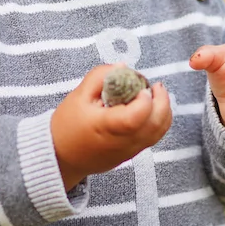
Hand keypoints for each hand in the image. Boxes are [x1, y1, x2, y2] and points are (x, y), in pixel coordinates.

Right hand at [51, 64, 171, 189]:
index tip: (139, 86)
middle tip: (156, 86)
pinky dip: (158, 121)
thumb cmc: (67, 126)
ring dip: (163, 111)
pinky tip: (150, 109)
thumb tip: (123, 67)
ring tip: (155, 95)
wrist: (61, 158)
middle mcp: (122, 142)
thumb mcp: (78, 95)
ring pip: (159, 132)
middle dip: (162, 101)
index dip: (144, 99)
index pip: (137, 116)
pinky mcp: (131, 154)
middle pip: (156, 124)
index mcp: (107, 127)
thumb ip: (101, 77)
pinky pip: (153, 138)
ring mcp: (129, 151)